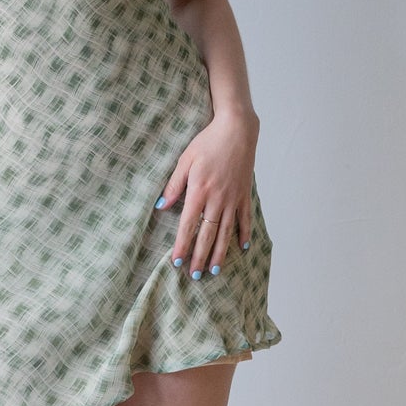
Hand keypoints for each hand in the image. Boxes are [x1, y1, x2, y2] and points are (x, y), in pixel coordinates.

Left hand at [155, 107, 258, 278]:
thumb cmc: (208, 141)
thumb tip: (161, 205)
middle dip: (200, 256)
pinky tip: (242, 247)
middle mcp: (218, 199)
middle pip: (208, 234)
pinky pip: (244, 218)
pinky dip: (244, 233)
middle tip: (194, 275)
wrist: (237, 129)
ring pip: (226, 232)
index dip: (182, 244)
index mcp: (200, 191)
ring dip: (220, 252)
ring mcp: (233, 198)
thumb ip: (174, 184)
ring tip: (215, 270)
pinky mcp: (244, 194)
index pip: (188, 225)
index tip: (177, 261)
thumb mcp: (185, 160)